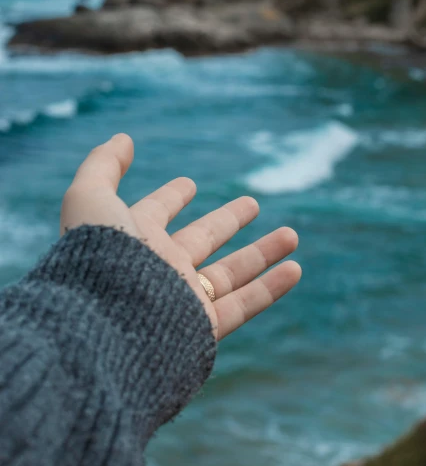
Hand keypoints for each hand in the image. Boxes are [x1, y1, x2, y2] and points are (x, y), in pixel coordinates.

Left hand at [61, 134, 300, 338]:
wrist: (105, 325)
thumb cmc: (97, 257)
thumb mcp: (90, 199)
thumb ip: (102, 166)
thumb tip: (121, 138)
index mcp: (131, 239)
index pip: (154, 213)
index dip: (170, 197)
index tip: (188, 184)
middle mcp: (158, 269)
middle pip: (201, 240)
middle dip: (227, 221)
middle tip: (252, 204)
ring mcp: (181, 299)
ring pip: (230, 274)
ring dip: (262, 253)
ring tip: (292, 234)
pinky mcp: (202, 327)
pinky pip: (243, 305)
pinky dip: (270, 288)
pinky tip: (295, 269)